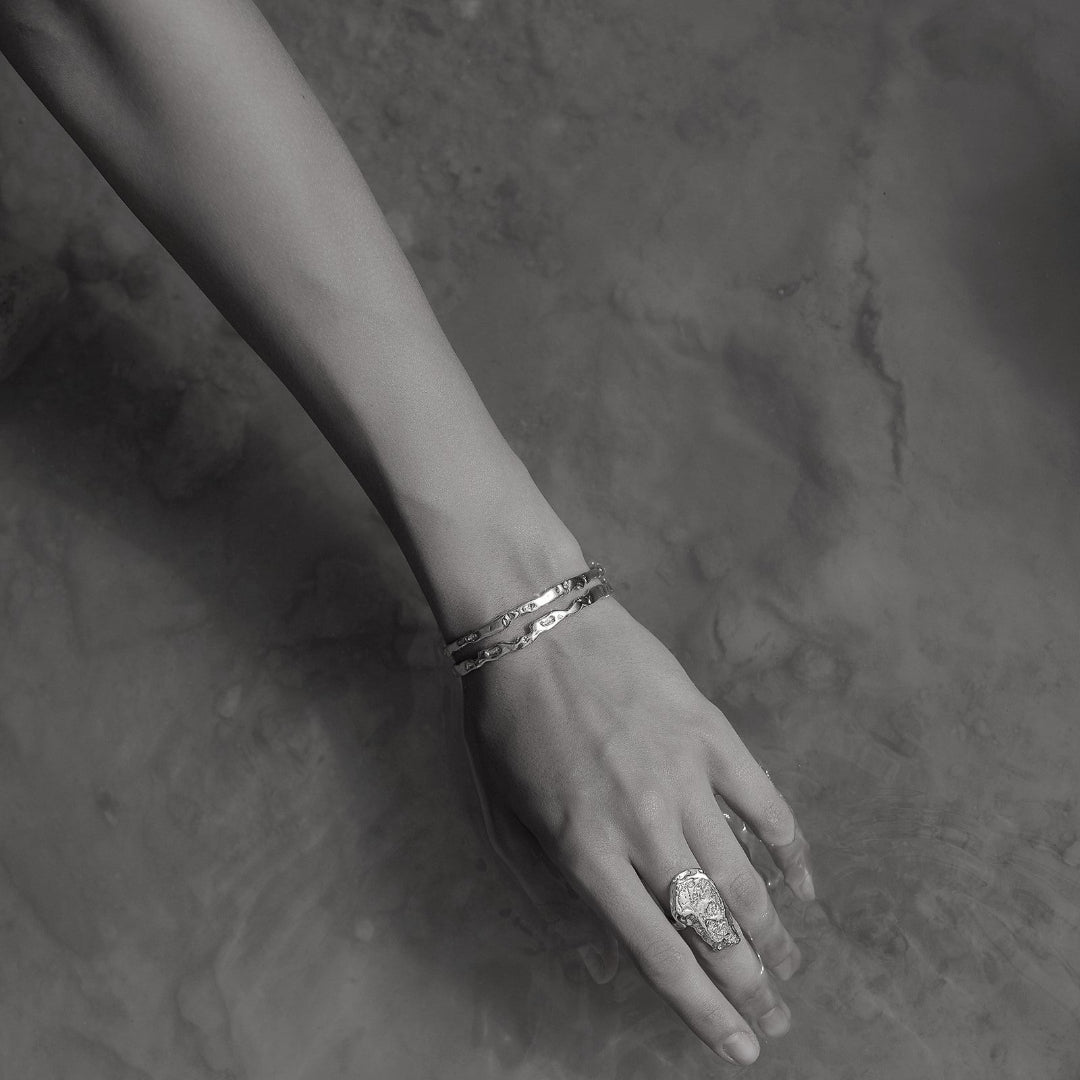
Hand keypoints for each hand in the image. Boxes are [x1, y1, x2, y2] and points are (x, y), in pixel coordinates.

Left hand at [462, 597, 814, 1066]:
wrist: (536, 625)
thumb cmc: (505, 718)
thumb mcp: (502, 810)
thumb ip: (552, 875)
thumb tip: (602, 928)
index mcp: (584, 853)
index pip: (659, 956)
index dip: (704, 1012)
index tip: (739, 1048)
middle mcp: (642, 828)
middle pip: (712, 928)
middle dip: (751, 987)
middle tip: (779, 1020)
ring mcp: (684, 779)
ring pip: (745, 878)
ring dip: (776, 933)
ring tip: (793, 966)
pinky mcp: (710, 736)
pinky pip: (766, 805)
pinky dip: (792, 851)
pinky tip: (805, 884)